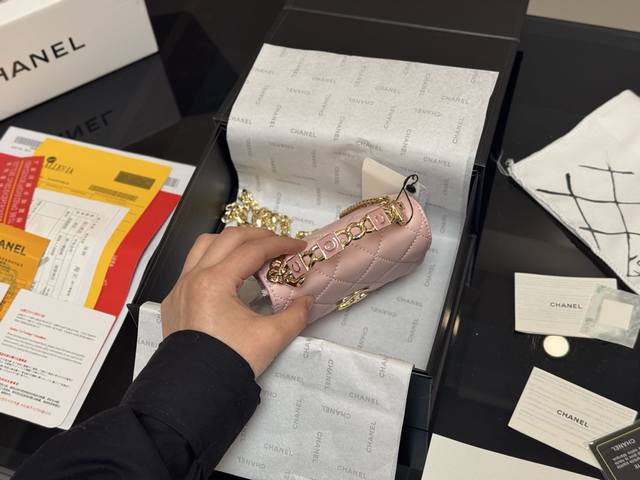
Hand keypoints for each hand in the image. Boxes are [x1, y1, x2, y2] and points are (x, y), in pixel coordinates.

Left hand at [161, 227, 311, 376]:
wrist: (194, 393)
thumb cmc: (229, 363)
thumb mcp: (271, 339)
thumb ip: (295, 315)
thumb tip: (307, 301)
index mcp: (215, 282)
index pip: (253, 250)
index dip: (280, 243)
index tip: (298, 246)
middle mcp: (193, 278)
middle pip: (228, 238)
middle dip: (257, 235)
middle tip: (279, 243)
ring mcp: (179, 288)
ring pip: (204, 246)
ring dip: (230, 242)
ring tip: (251, 250)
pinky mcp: (173, 301)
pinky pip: (191, 266)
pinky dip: (213, 260)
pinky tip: (228, 274)